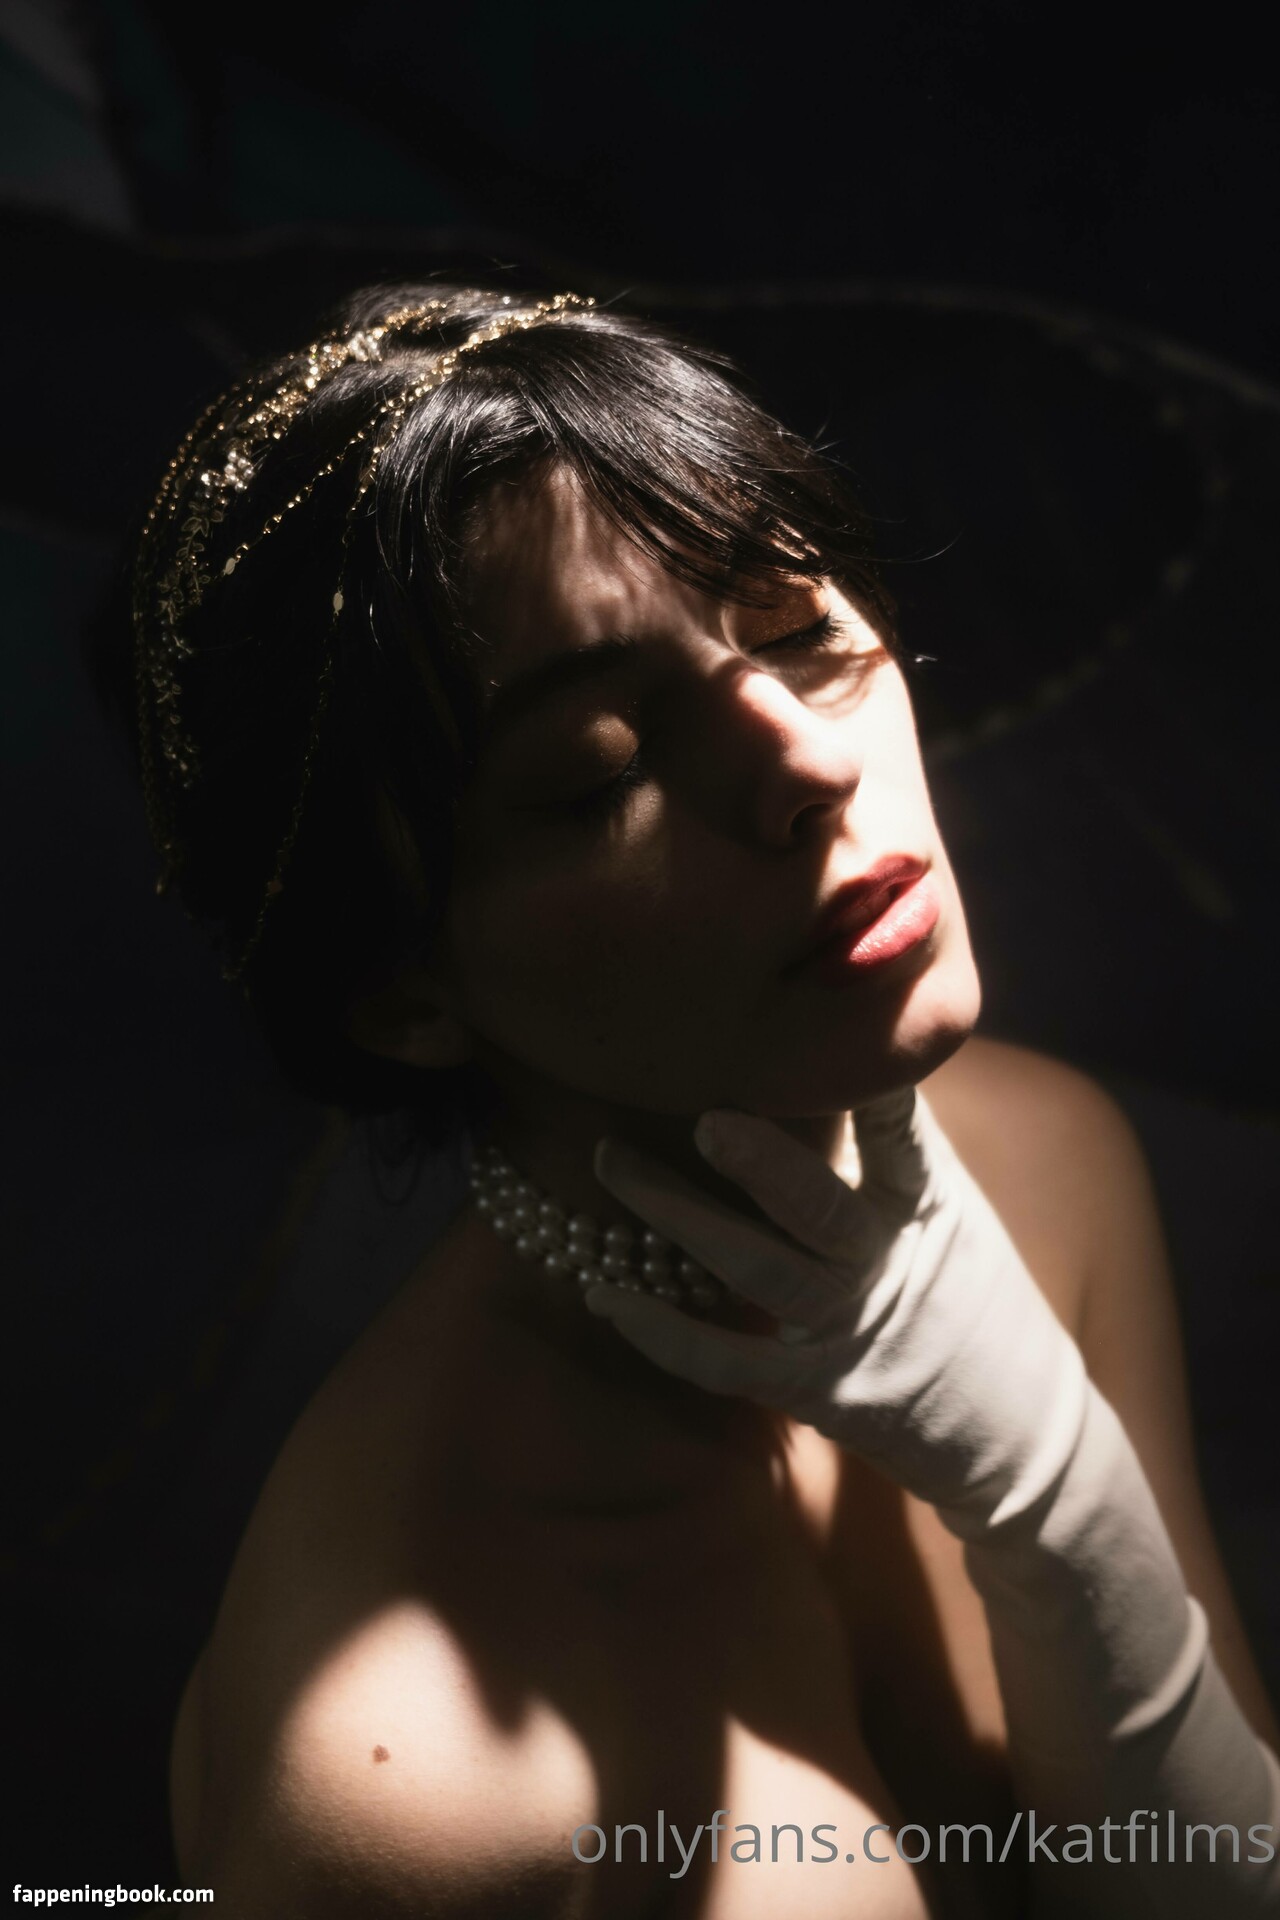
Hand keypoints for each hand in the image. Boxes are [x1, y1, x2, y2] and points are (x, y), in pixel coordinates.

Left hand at [588, 1086, 1087, 1529]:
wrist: (1015, 1426)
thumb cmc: (969, 1292)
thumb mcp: (951, 1209)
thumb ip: (893, 1140)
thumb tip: (836, 1040)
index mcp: (925, 1205)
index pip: (901, 1139)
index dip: (871, 1094)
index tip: (834, 1037)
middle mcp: (885, 1262)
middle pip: (817, 1206)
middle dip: (760, 1162)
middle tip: (702, 1116)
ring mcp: (847, 1329)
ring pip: (755, 1270)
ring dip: (676, 1216)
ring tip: (610, 1162)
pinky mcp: (815, 1390)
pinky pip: (728, 1363)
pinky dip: (663, 1334)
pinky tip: (606, 1298)